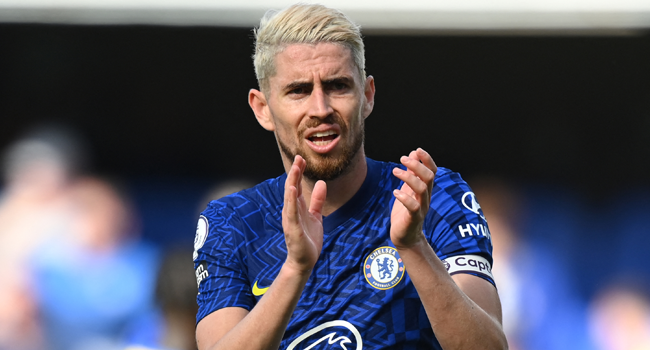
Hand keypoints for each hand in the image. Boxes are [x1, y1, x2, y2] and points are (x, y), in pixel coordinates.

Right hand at [282, 155, 326, 273]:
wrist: (304, 261)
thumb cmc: (308, 239)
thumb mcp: (316, 216)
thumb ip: (318, 200)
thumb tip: (322, 183)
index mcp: (297, 207)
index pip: (297, 185)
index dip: (299, 172)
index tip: (301, 158)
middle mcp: (291, 210)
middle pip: (292, 188)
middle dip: (295, 173)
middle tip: (298, 158)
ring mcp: (291, 219)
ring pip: (290, 197)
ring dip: (292, 182)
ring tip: (295, 169)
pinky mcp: (292, 228)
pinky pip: (291, 212)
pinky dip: (291, 200)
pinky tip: (292, 189)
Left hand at [390, 148, 436, 247]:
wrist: (405, 236)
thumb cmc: (405, 212)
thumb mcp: (407, 189)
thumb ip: (411, 173)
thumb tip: (412, 154)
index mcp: (425, 189)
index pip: (432, 171)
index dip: (427, 159)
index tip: (417, 150)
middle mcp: (426, 197)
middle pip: (429, 177)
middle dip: (417, 165)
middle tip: (402, 159)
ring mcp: (421, 208)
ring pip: (422, 189)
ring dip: (409, 177)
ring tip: (395, 171)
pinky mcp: (413, 218)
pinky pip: (414, 207)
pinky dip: (405, 197)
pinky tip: (395, 192)